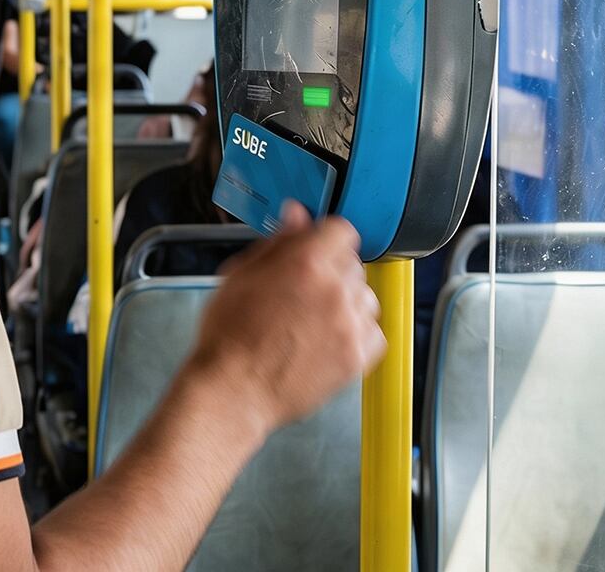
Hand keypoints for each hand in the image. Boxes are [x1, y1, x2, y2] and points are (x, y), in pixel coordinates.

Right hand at [185, 203, 383, 433]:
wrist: (234, 388)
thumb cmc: (229, 335)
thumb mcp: (241, 274)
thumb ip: (278, 242)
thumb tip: (297, 215)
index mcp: (306, 262)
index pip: (342, 230)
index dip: (326, 238)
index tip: (316, 250)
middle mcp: (335, 290)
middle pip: (354, 264)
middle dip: (333, 271)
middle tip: (304, 292)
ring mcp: (350, 325)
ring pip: (367, 297)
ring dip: (347, 302)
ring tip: (315, 319)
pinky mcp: (357, 357)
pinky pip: (374, 332)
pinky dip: (357, 333)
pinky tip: (329, 338)